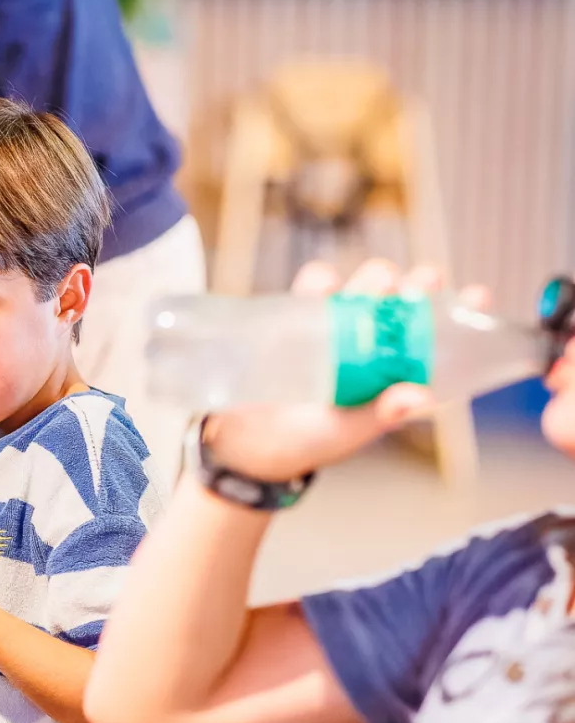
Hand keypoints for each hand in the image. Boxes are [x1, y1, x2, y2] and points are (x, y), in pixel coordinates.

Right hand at [200, 259, 487, 481]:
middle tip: (421, 284)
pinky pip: (313, 289)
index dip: (458, 312)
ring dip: (373, 278)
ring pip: (363, 286)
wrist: (246, 443)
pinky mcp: (297, 319)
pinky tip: (323, 287)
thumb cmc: (305, 442)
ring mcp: (334, 328)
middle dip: (416, 285)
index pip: (434, 335)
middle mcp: (369, 344)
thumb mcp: (347, 432)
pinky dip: (320, 281)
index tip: (476, 295)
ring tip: (375, 286)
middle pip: (402, 301)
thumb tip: (420, 396)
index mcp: (392, 372)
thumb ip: (381, 414)